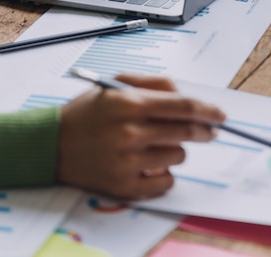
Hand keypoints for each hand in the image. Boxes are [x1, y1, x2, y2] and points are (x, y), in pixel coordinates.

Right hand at [56, 75, 224, 198]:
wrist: (50, 145)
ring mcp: (127, 163)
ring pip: (178, 157)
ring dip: (175, 149)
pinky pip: (165, 182)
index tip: (221, 116)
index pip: (184, 107)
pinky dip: (163, 173)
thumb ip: (154, 83)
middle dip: (204, 131)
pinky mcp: (123, 186)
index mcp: (130, 104)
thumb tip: (188, 94)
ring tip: (154, 144)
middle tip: (208, 131)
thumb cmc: (87, 112)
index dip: (209, 111)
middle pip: (187, 132)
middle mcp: (130, 133)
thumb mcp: (115, 84)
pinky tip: (148, 164)